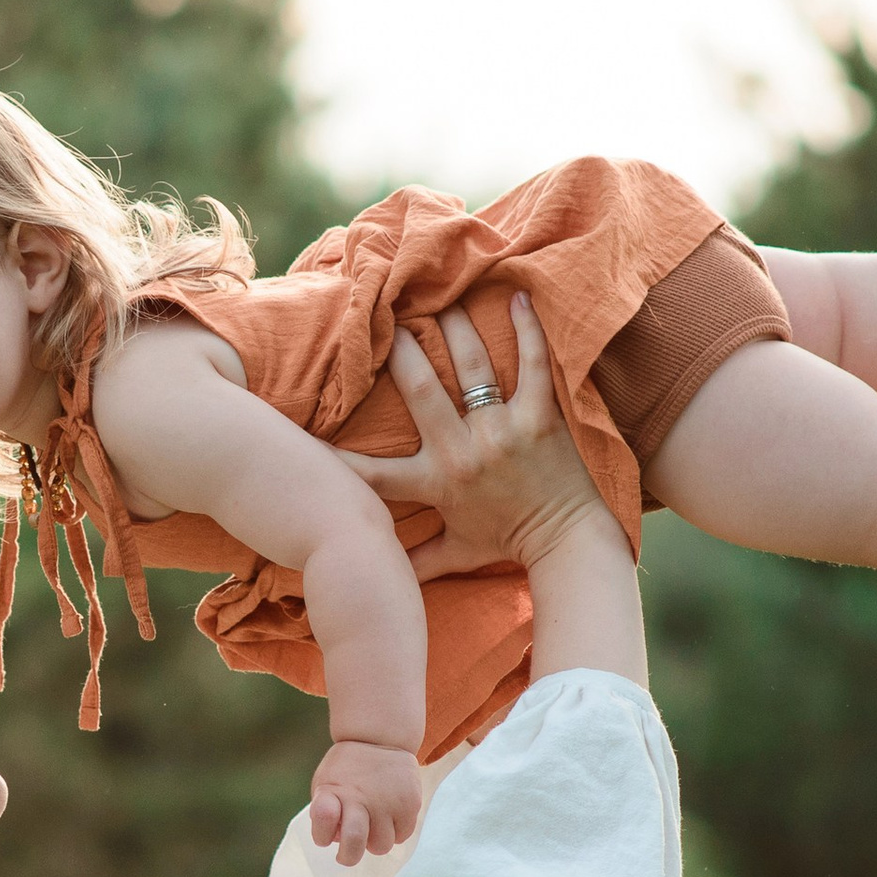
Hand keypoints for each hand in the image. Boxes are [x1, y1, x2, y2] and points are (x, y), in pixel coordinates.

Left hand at [309, 738, 422, 867]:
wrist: (379, 737)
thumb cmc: (346, 770)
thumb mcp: (326, 782)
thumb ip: (325, 811)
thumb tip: (337, 840)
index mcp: (334, 791)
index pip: (324, 817)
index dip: (322, 832)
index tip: (325, 834)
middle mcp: (361, 796)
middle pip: (355, 842)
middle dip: (348, 855)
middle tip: (347, 853)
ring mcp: (388, 800)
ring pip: (382, 846)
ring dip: (375, 841)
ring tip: (372, 824)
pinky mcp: (410, 802)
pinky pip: (403, 835)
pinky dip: (395, 832)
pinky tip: (389, 816)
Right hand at [337, 294, 606, 579]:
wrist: (567, 543)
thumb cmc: (508, 543)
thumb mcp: (455, 553)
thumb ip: (414, 561)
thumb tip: (377, 579)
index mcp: (437, 482)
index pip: (375, 471)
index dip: (336, 455)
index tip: (309, 429)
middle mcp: (464, 452)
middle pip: (422, 389)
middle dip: (401, 350)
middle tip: (387, 318)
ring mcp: (503, 430)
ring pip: (472, 366)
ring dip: (454, 327)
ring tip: (441, 298)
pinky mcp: (541, 418)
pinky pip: (533, 365)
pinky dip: (528, 330)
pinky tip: (519, 297)